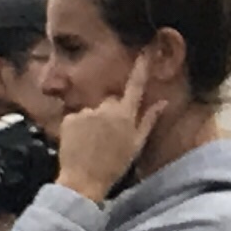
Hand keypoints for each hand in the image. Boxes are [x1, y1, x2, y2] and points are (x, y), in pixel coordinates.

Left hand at [52, 48, 173, 203]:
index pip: (136, 84)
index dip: (142, 66)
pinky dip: (77, 126)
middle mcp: (106, 108)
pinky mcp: (69, 119)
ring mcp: (86, 112)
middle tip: (108, 135)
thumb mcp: (136, 144)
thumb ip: (148, 119)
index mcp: (125, 113)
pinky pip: (76, 117)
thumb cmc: (114, 165)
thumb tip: (162, 102)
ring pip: (93, 110)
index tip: (146, 49)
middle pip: (111, 101)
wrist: (83, 181)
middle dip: (111, 112)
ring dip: (93, 121)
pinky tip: (79, 142)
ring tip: (92, 142)